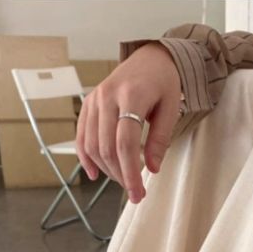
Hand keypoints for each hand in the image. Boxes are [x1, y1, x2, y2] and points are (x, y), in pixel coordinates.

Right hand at [76, 43, 181, 202]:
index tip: (137, 193)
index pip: (125, 143)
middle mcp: (107, 96)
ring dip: (106, 169)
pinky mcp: (88, 103)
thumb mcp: (171, 108)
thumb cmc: (164, 82)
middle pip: (106, 147)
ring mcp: (94, 99)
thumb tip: (152, 168)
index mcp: (130, 95)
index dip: (130, 172)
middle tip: (135, 193)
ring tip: (123, 180)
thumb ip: (160, 138)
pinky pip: (82, 135)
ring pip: (92, 144)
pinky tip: (94, 173)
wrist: (150, 58)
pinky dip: (85, 157)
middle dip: (120, 176)